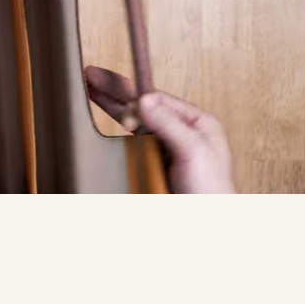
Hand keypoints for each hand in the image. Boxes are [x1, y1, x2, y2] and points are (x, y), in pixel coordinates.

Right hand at [85, 66, 234, 193]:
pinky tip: (106, 119)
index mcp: (196, 123)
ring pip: (133, 121)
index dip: (129, 90)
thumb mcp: (193, 151)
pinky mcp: (153, 166)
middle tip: (91, 76)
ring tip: (93, 90)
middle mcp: (180, 133)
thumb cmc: (213, 194)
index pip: (156, 99)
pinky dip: (117, 129)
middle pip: (140, 106)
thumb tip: (144, 99)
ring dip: (113, 106)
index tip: (106, 80)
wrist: (207, 227)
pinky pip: (131, 143)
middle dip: (115, 91)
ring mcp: (165, 150)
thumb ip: (169, 123)